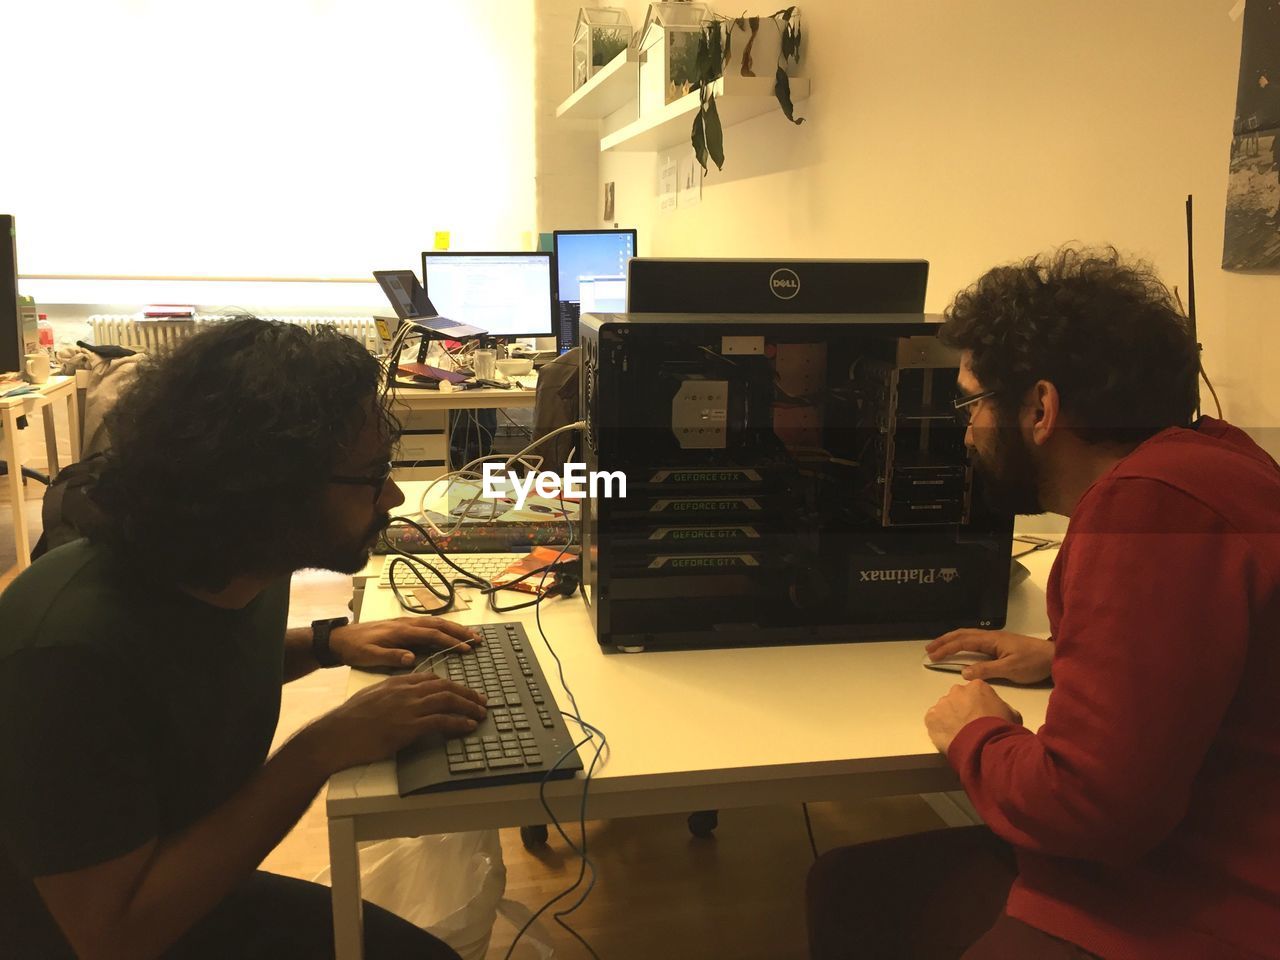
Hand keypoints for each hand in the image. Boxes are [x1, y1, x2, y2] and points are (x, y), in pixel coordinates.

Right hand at [308, 673, 487, 772]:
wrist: (335, 735)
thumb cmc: (349, 720)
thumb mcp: (372, 697)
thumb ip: (392, 695)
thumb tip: (405, 702)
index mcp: (397, 682)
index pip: (432, 677)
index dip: (451, 683)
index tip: (462, 690)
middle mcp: (406, 691)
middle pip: (445, 686)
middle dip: (466, 692)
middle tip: (481, 700)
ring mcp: (408, 708)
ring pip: (447, 700)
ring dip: (468, 706)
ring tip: (480, 713)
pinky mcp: (408, 726)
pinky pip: (441, 721)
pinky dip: (458, 722)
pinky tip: (468, 726)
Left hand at [329, 616, 480, 669]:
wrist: (340, 639)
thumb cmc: (354, 649)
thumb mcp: (369, 656)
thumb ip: (391, 656)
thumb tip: (412, 658)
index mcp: (401, 631)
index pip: (432, 634)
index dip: (450, 641)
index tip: (466, 648)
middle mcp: (406, 624)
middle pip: (439, 624)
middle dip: (460, 631)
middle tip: (478, 639)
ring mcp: (405, 623)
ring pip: (435, 622)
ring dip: (454, 628)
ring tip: (471, 635)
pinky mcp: (403, 627)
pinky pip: (428, 624)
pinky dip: (443, 627)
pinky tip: (449, 632)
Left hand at [924, 680, 1022, 754]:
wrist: (984, 744)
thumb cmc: (1000, 729)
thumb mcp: (1012, 714)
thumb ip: (1002, 707)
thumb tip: (1000, 712)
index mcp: (977, 686)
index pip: (975, 692)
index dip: (978, 705)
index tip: (980, 716)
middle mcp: (957, 691)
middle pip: (957, 698)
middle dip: (962, 710)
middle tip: (969, 725)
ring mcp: (942, 703)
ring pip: (944, 709)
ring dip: (949, 719)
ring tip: (959, 734)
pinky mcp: (931, 717)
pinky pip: (933, 721)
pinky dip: (939, 728)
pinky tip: (949, 737)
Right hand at [925, 629, 1053, 683]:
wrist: (1054, 658)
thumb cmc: (1033, 663)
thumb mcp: (1010, 669)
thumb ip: (987, 670)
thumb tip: (963, 672)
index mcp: (991, 640)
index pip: (963, 642)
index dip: (946, 648)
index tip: (932, 656)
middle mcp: (991, 637)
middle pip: (962, 635)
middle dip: (944, 641)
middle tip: (929, 649)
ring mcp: (996, 640)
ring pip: (968, 636)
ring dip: (952, 640)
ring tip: (939, 647)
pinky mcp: (1000, 646)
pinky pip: (975, 641)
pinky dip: (962, 643)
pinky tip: (960, 648)